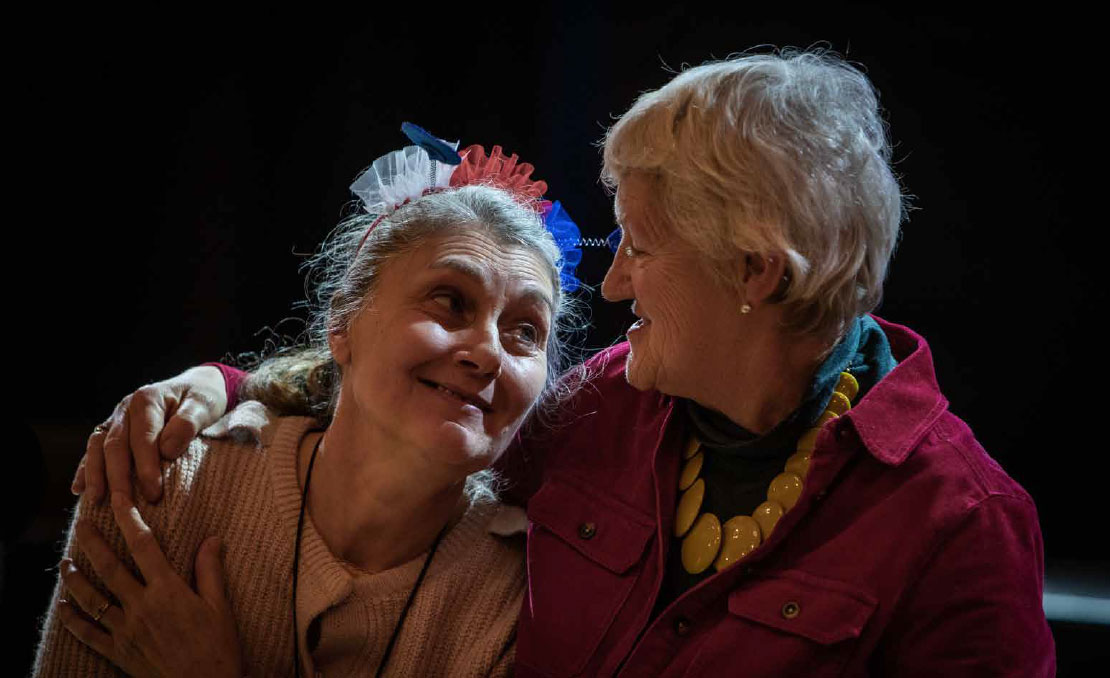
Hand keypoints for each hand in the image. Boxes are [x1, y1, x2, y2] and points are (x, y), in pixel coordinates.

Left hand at [57, 492, 242, 677]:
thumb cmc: (218, 648)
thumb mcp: (220, 606)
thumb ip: (210, 571)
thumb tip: (211, 539)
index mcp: (168, 591)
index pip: (144, 546)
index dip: (130, 519)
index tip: (119, 500)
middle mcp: (142, 607)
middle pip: (109, 568)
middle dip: (92, 543)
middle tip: (80, 524)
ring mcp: (127, 631)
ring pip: (92, 599)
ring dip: (75, 578)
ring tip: (65, 563)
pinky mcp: (119, 653)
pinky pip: (89, 634)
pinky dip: (73, 620)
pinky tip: (63, 608)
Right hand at [74, 365, 227, 502]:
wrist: (198, 387)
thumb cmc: (202, 400)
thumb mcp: (203, 406)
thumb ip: (188, 423)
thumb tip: (167, 450)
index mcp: (147, 400)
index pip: (143, 438)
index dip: (146, 467)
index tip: (154, 493)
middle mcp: (125, 408)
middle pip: (115, 446)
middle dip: (119, 478)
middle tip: (126, 507)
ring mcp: (116, 419)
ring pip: (98, 448)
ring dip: (96, 475)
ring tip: (96, 501)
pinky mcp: (111, 431)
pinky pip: (94, 450)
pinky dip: (86, 469)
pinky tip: (79, 490)